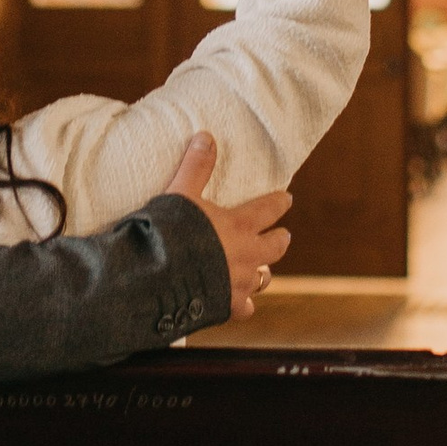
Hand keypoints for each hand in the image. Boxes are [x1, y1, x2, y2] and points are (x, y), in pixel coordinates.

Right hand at [166, 132, 291, 319]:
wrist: (159, 278)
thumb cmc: (171, 233)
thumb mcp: (181, 193)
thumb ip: (195, 167)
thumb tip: (206, 136)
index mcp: (240, 226)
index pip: (268, 210)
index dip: (279, 203)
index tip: (287, 199)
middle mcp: (247, 256)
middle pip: (275, 248)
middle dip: (280, 240)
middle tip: (284, 236)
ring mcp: (239, 284)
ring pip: (263, 279)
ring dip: (263, 273)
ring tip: (262, 272)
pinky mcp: (227, 307)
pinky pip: (244, 308)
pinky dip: (243, 304)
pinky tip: (239, 304)